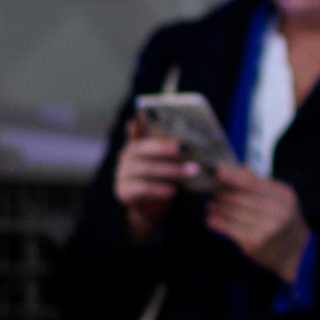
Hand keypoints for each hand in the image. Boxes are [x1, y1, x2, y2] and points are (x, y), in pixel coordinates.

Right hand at [114, 116, 200, 244]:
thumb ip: (177, 148)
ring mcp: (122, 174)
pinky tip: (174, 191)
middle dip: (167, 148)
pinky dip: (159, 189)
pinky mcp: (123, 192)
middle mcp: (126, 156)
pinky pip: (141, 188)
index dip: (139, 122)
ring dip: (171, 170)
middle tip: (188, 148)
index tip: (143, 112)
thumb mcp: (172, 162)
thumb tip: (196, 138)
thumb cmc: (166, 177)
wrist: (154, 207)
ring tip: (192, 171)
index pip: (137, 128)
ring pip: (145, 169)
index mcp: (138, 143)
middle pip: (143, 148)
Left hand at [205, 163, 312, 282]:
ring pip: (232, 213)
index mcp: (283, 194)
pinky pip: (230, 229)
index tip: (215, 170)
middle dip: (221, 193)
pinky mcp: (255, 244)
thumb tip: (239, 167)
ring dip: (217, 208)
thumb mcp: (280, 197)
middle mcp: (277, 210)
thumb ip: (259, 183)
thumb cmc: (284, 219)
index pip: (251, 181)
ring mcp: (267, 229)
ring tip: (210, 205)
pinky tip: (210, 220)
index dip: (231, 175)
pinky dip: (217, 223)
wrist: (297, 251)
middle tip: (210, 191)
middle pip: (239, 197)